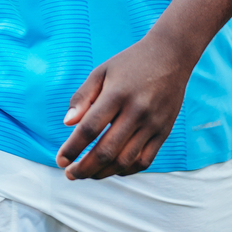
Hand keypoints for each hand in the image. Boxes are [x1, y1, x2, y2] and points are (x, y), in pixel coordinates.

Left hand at [56, 33, 196, 179]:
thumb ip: (83, 97)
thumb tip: (67, 124)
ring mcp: (153, 123)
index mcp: (117, 94)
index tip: (60, 159)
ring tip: (87, 174)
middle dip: (84, 168)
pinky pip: (144, 160)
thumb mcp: (102, 71)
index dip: (72, 148)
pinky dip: (126, 170)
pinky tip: (112, 169)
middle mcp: (136, 111)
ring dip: (103, 173)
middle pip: (106, 150)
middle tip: (69, 174)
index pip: (90, 129)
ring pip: (125, 161)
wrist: (171, 56)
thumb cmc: (130, 63)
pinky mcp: (164, 131)